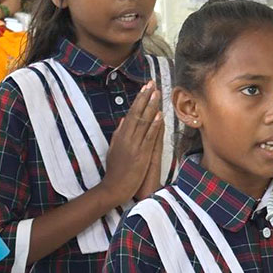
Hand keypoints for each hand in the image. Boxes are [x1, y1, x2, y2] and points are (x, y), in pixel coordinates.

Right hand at [101, 83, 162, 203]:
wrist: (114, 188)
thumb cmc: (114, 171)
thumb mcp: (113, 150)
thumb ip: (118, 135)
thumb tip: (123, 120)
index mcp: (120, 136)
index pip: (131, 113)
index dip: (138, 100)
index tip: (145, 88)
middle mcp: (127, 139)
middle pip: (137, 114)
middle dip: (145, 98)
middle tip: (152, 84)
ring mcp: (134, 146)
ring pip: (144, 123)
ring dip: (151, 107)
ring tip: (158, 94)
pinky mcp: (141, 155)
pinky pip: (149, 138)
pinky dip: (154, 126)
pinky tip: (159, 116)